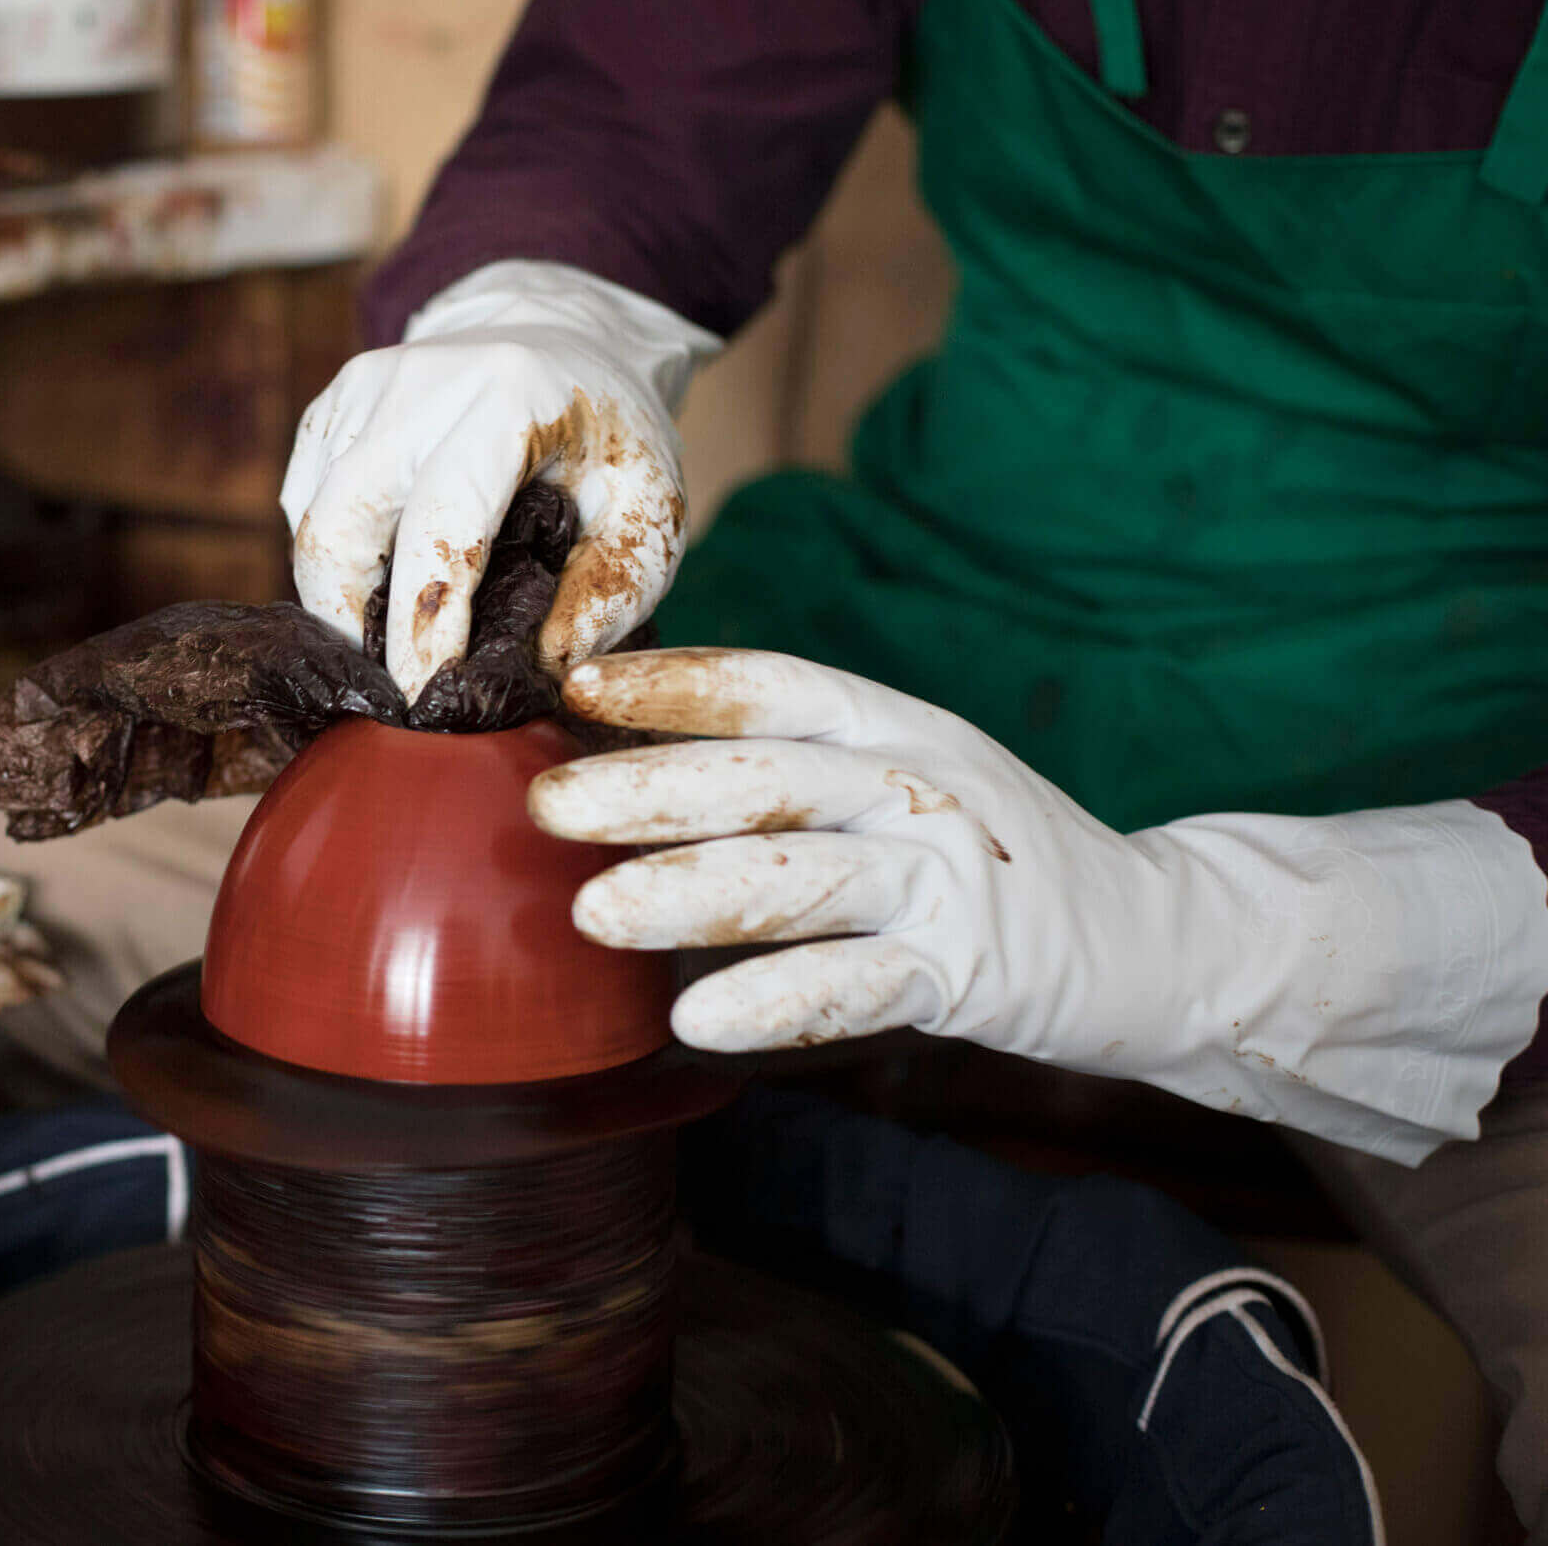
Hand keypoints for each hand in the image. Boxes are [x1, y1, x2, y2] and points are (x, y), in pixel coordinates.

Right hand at [279, 262, 717, 702]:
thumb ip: (607, 594)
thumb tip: (539, 674)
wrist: (569, 341)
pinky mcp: (335, 399)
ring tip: (385, 645)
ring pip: (310, 518)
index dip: (420, 624)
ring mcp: (367, 384)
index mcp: (508, 398)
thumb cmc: (608, 440)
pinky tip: (380, 581)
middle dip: (347, 625)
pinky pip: (304, 499)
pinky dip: (330, 555)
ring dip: (336, 596)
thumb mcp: (649, 509)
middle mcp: (421, 380)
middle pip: (339, 525)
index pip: (440, 525)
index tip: (418, 702)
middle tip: (384, 694)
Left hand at [529, 648, 1547, 1164]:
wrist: (1154, 937)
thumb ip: (786, 771)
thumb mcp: (896, 780)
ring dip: (694, 894)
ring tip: (594, 915)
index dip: (674, 683)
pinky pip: (860, 984)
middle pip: (770, 778)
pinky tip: (698, 1018)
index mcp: (893, 726)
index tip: (574, 684)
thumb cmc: (977, 856)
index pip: (773, 688)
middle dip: (650, 788)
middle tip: (546, 807)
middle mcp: (918, 786)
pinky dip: (778, 1000)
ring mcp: (948, 879)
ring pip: (805, 877)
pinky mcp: (972, 973)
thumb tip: (616, 760)